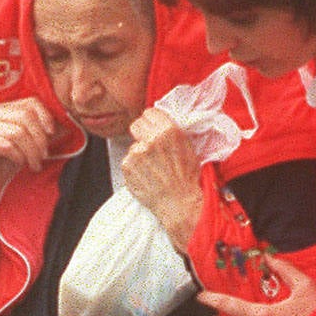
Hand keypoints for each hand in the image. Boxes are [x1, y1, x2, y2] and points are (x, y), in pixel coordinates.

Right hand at [0, 98, 59, 252]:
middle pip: (25, 117)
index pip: (30, 102)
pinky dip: (17, 155)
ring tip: (35, 164)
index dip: (45, 116)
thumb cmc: (7, 162)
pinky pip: (4, 144)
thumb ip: (46, 133)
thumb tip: (69, 123)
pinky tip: (20, 163)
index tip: (53, 134)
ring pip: (16, 132)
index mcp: (5, 108)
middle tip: (44, 156)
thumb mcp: (31, 145)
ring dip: (30, 151)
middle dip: (39, 139)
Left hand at [123, 107, 201, 248]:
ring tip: (152, 167)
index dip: (151, 121)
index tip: (153, 127)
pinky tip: (146, 175)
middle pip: (136, 124)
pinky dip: (134, 167)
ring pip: (133, 145)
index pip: (150, 113)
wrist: (178, 202)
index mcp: (168, 131)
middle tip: (149, 145)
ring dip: (139, 153)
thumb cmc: (186, 179)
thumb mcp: (188, 148)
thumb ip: (172, 132)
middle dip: (141, 133)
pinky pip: (128, 160)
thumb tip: (161, 123)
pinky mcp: (127, 165)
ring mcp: (137, 152)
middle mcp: (151, 138)